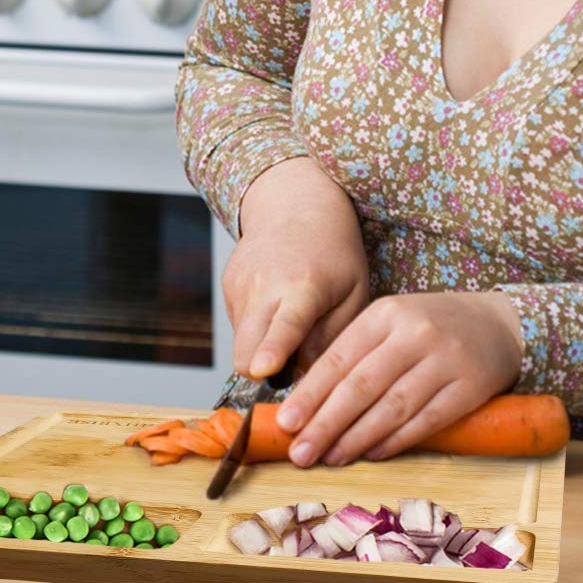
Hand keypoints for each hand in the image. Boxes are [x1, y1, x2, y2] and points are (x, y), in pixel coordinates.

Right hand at [226, 158, 370, 379]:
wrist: (294, 206)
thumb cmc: (334, 253)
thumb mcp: (354, 294)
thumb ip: (334, 338)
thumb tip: (306, 376)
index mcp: (303, 287)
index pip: (285, 325)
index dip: (272, 351)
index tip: (261, 371)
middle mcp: (264, 285)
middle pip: (246, 349)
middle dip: (261, 372)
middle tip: (291, 371)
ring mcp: (240, 285)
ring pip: (242, 344)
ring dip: (263, 349)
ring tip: (292, 324)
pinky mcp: (227, 286)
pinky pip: (239, 326)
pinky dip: (257, 329)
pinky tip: (276, 306)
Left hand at [275, 290, 524, 466]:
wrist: (495, 322)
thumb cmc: (427, 325)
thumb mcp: (389, 322)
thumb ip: (355, 351)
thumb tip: (309, 398)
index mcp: (384, 313)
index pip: (339, 358)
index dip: (310, 393)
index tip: (285, 421)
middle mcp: (413, 334)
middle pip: (361, 385)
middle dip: (325, 422)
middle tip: (300, 451)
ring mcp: (444, 361)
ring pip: (392, 407)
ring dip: (357, 438)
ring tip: (329, 457)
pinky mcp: (471, 388)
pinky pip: (427, 420)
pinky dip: (396, 440)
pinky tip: (371, 454)